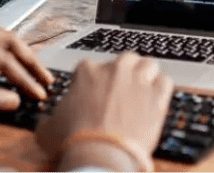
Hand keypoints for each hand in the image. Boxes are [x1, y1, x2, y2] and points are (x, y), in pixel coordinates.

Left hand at [0, 22, 53, 110]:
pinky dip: (7, 53)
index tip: (38, 94)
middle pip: (9, 39)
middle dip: (30, 60)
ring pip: (1, 37)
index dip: (24, 77)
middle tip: (46, 80)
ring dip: (20, 55)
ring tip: (36, 74)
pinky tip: (12, 67)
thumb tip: (13, 100)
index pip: (4, 58)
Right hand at [36, 53, 172, 169]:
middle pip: (125, 59)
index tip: (97, 96)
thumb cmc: (74, 141)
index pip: (94, 67)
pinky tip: (157, 100)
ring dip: (146, 75)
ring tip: (144, 91)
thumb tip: (47, 122)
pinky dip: (162, 89)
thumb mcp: (49, 128)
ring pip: (148, 64)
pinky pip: (165, 81)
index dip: (96, 82)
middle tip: (123, 90)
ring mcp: (137, 80)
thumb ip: (50, 118)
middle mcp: (113, 69)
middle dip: (125, 72)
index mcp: (86, 71)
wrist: (100, 155)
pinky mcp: (157, 96)